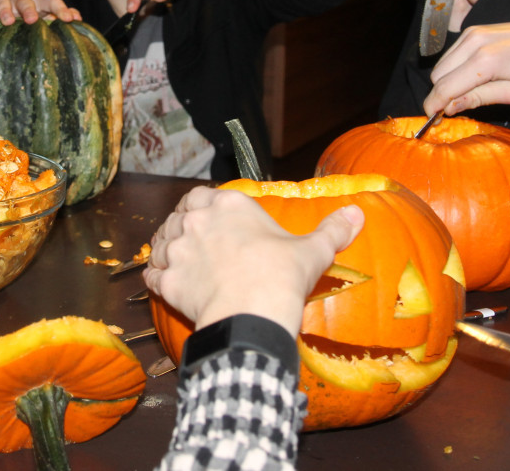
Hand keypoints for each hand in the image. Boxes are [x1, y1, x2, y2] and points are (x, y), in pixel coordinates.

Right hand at [0, 0, 80, 36]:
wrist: (18, 37)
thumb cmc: (39, 31)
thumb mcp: (54, 27)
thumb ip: (64, 20)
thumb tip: (77, 18)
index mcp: (40, 5)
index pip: (51, 1)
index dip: (60, 8)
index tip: (69, 19)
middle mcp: (21, 4)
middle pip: (24, 0)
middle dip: (28, 9)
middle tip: (32, 21)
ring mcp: (4, 9)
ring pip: (1, 2)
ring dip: (4, 11)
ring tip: (6, 23)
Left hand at [144, 186, 363, 334]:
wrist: (253, 313)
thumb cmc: (282, 276)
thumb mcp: (313, 250)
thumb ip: (333, 229)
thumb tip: (357, 213)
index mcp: (227, 204)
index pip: (202, 195)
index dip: (202, 206)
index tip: (209, 219)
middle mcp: (196, 220)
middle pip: (178, 215)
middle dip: (182, 226)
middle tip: (192, 241)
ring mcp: (178, 250)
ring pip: (161, 243)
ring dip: (166, 250)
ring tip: (176, 260)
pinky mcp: (166, 280)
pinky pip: (152, 275)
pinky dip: (154, 277)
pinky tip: (160, 282)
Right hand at [423, 20, 509, 115]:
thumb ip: (478, 99)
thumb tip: (449, 107)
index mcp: (484, 61)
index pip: (444, 87)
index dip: (434, 105)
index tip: (431, 118)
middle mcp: (473, 42)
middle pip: (437, 76)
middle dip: (441, 94)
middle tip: (453, 108)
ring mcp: (470, 33)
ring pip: (440, 65)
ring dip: (446, 81)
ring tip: (465, 92)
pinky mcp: (471, 30)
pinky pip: (449, 55)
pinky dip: (452, 69)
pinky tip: (470, 77)